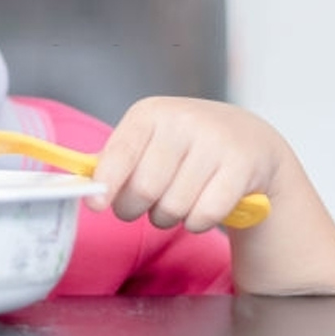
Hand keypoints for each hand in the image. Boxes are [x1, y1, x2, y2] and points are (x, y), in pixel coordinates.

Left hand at [87, 96, 289, 232]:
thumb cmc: (186, 146)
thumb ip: (115, 161)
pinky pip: (205, 215)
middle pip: (144, 188)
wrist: (250, 139)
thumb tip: (84, 185)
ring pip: (174, 206)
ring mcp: (216, 141)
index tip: (96, 205)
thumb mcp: (149, 141)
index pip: (121, 153)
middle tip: (145, 206)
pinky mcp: (242, 164)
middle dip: (137, 209)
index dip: (106, 183)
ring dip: (169, 218)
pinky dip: (198, 222)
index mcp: (151, 113)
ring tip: (177, 202)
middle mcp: (183, 120)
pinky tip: (202, 207)